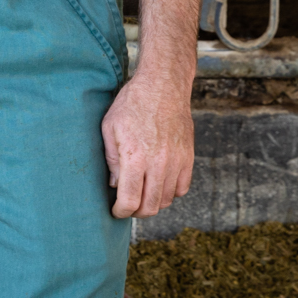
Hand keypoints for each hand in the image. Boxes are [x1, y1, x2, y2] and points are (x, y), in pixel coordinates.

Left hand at [101, 64, 194, 218]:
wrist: (163, 85)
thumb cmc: (132, 103)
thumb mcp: (109, 127)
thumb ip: (111, 160)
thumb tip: (115, 185)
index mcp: (135, 156)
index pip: (130, 200)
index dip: (121, 212)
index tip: (115, 210)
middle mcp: (158, 163)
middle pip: (150, 207)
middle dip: (136, 212)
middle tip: (128, 206)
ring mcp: (176, 161)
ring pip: (167, 200)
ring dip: (153, 202)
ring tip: (142, 193)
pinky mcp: (188, 157)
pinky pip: (182, 188)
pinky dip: (170, 192)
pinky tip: (159, 183)